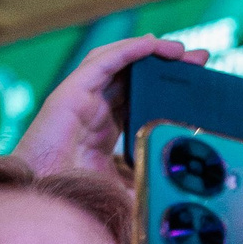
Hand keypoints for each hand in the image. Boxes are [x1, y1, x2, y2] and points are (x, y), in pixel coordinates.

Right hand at [18, 34, 203, 179]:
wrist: (42, 199)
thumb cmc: (72, 197)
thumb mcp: (122, 190)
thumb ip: (143, 185)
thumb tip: (175, 192)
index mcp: (104, 129)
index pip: (140, 98)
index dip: (167, 87)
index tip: (197, 83)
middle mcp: (93, 109)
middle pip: (134, 76)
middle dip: (167, 65)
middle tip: (200, 59)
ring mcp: (81, 99)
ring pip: (118, 63)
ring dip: (150, 51)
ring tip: (181, 50)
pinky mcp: (70, 92)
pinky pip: (102, 62)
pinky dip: (128, 50)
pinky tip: (153, 44)